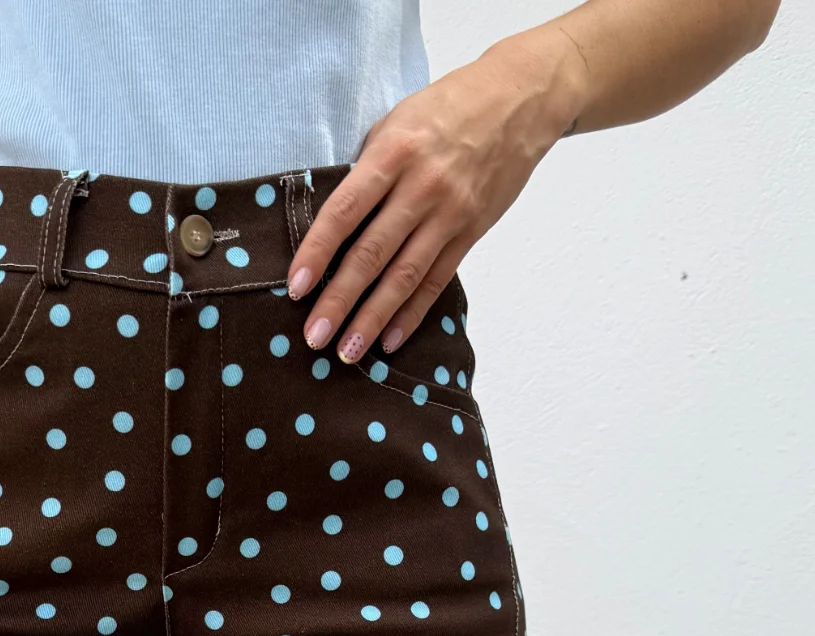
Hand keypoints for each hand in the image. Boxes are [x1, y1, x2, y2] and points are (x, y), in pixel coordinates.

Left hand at [285, 34, 583, 361]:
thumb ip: (368, 169)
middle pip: (372, 255)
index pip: (344, 212)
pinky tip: (390, 340)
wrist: (518, 103)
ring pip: (404, 277)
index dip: (317, 252)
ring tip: (347, 352)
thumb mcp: (397, 122)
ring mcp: (449, 216)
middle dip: (339, 301)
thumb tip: (338, 221)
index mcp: (393, 154)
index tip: (295, 287)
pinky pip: (436, 281)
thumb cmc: (448, 108)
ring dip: (373, 320)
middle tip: (314, 336)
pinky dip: (411, 314)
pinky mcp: (470, 234)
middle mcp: (421, 189)